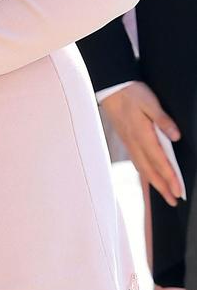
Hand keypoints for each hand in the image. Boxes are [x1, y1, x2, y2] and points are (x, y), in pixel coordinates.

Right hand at [100, 81, 181, 206]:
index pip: (159, 161)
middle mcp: (134, 142)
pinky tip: (148, 176)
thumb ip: (162, 119)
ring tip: (164, 194)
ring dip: (154, 183)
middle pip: (150, 170)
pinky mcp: (126, 140)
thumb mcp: (149, 102)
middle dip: (162, 187)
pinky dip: (144, 173)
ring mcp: (129, 142)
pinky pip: (136, 161)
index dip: (170, 177)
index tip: (178, 191)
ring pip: (142, 168)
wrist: (111, 87)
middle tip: (173, 201)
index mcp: (142, 134)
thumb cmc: (130, 92)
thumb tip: (175, 136)